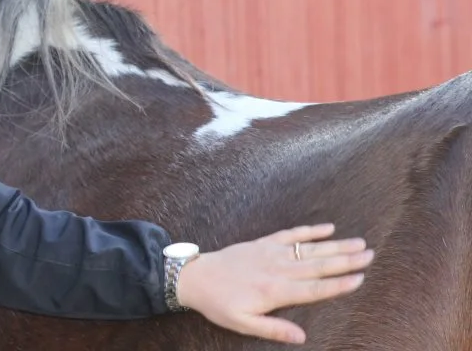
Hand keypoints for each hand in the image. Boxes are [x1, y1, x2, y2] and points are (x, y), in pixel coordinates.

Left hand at [176, 223, 372, 344]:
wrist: (195, 277)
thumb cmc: (219, 304)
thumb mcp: (243, 324)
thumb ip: (273, 329)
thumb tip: (302, 338)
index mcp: (275, 291)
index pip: (314, 289)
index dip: (338, 284)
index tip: (360, 278)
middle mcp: (277, 269)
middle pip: (318, 265)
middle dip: (346, 260)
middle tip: (371, 255)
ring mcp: (271, 253)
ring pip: (309, 248)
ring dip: (335, 245)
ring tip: (359, 243)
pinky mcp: (263, 243)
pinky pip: (290, 235)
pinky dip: (310, 231)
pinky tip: (328, 228)